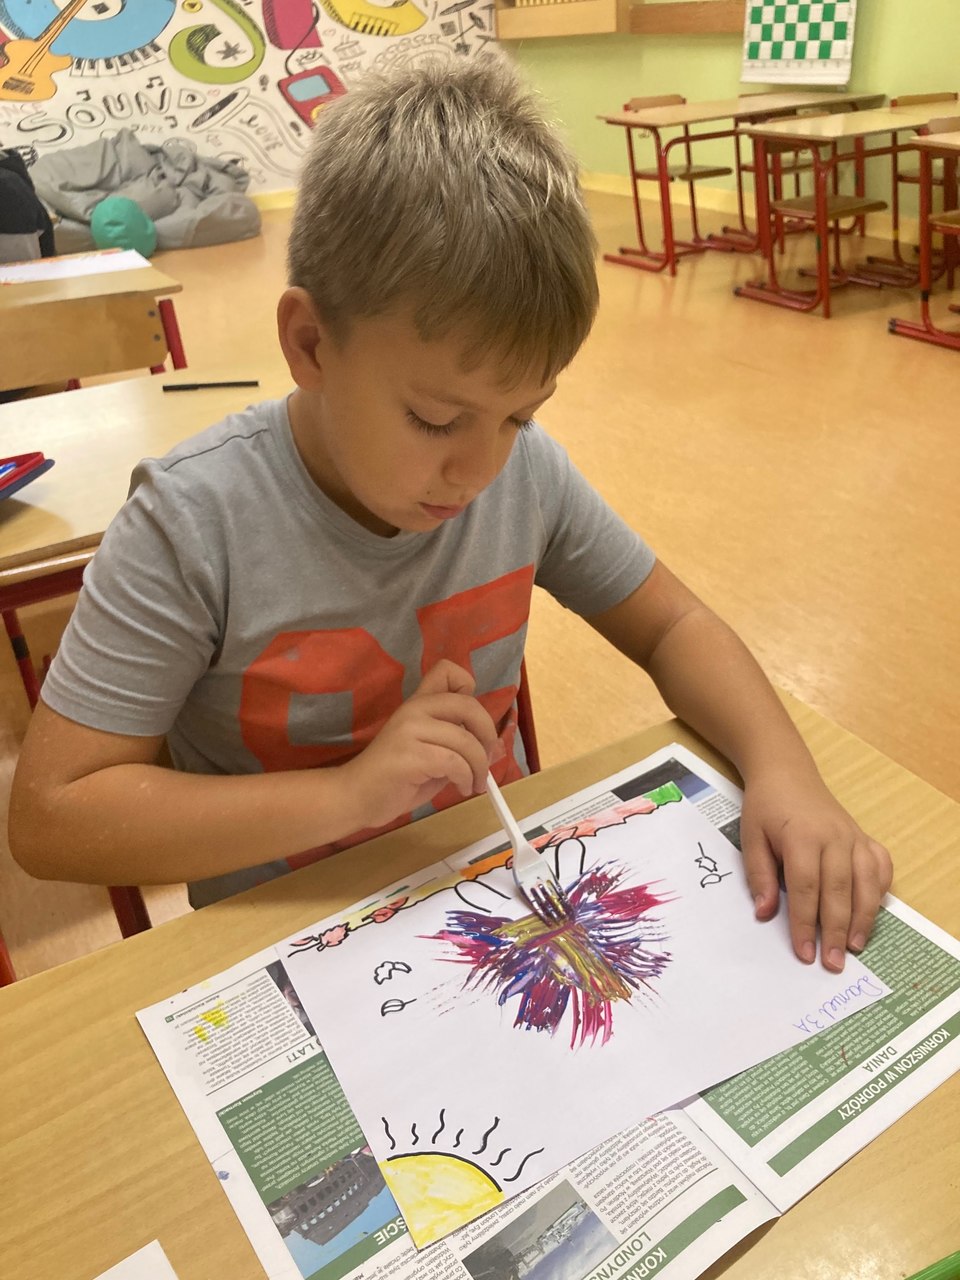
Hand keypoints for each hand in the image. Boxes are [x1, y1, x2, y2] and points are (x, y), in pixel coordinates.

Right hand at [340, 660, 499, 828]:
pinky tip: (461, 788)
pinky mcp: (410, 754)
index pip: (448, 670)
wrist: (356, 798)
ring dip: (479, 768)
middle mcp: (414, 708)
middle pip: (468, 704)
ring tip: (474, 784)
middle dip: (487, 734)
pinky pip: (455, 762)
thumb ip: (457, 744)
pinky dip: (466, 778)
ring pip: (466, 740)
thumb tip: (496, 747)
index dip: (469, 689)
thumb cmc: (395, 779)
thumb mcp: (432, 755)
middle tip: (486, 758)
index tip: (470, 722)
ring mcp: (410, 729)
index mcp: (417, 703)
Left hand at [739, 766, 892, 972]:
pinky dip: (880, 892)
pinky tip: (871, 914)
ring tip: (854, 947)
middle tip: (833, 963)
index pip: (806, 888)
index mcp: (802, 837)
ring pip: (865, 883)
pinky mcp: (865, 837)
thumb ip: (759, 876)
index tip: (804, 953)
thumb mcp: (750, 838)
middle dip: (835, 931)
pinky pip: (880, 867)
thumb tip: (765, 914)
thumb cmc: (766, 807)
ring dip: (862, 918)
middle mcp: (834, 838)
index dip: (805, 924)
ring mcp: (854, 837)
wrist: (787, 773)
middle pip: (838, 891)